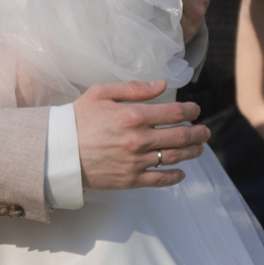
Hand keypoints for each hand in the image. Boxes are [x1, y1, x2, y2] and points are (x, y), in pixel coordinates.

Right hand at [75, 80, 208, 189]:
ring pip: (175, 157)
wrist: (58, 151)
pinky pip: (160, 179)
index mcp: (133, 115)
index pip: (174, 112)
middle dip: (198, 133)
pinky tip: (182, 173)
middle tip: (205, 131)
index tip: (196, 111)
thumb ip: (134, 88)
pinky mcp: (130, 180)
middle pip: (180, 136)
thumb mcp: (101, 93)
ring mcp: (136, 161)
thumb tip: (162, 85)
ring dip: (192, 153)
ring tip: (199, 149)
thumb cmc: (77, 119)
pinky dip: (175, 177)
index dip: (191, 111)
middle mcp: (139, 139)